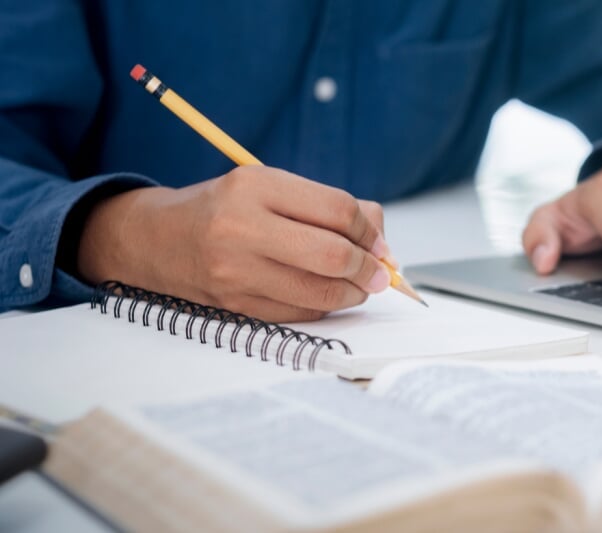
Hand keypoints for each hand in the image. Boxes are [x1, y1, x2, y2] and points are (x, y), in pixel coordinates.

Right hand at [77, 165, 392, 321]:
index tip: (378, 242)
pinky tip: (325, 295)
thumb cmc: (224, 209)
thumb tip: (379, 234)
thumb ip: (326, 205)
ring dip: (352, 293)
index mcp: (254, 186)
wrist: (159, 241)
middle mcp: (241, 228)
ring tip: (358, 285)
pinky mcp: (236, 306)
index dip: (369, 230)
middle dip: (367, 268)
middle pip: (331, 255)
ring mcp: (236, 272)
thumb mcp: (270, 186)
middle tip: (378, 272)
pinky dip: (323, 307)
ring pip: (319, 293)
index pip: (336, 210)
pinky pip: (299, 313)